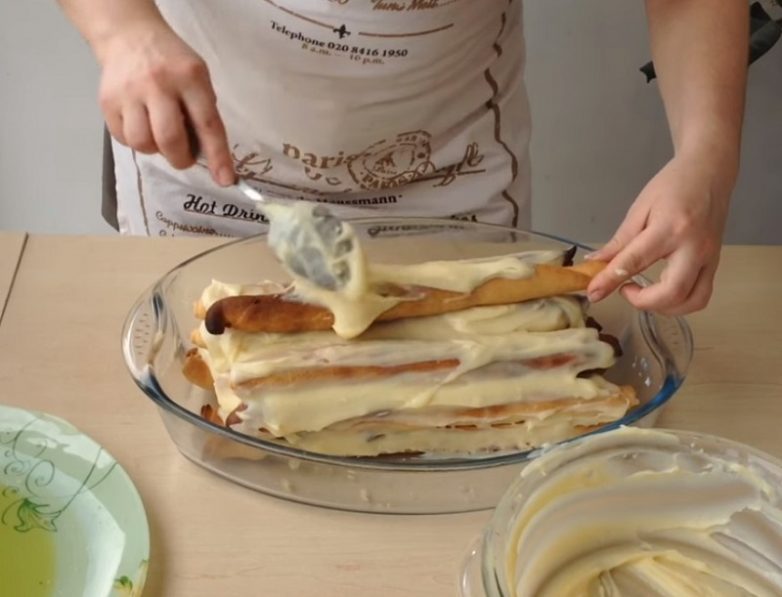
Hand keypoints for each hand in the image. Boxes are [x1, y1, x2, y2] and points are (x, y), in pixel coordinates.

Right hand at [96, 19, 233, 185]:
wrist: (129, 35)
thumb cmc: (172, 62)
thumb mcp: (198, 76)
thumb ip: (204, 111)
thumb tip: (208, 155)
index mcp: (189, 78)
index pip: (207, 124)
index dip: (218, 156)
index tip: (225, 180)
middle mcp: (158, 84)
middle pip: (170, 139)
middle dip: (181, 159)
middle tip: (185, 157)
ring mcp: (129, 93)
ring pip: (143, 143)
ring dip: (156, 150)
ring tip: (160, 136)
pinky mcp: (107, 102)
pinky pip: (124, 138)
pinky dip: (136, 141)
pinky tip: (142, 125)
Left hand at [585, 152, 735, 314]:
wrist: (710, 172)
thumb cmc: (673, 185)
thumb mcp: (640, 208)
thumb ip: (619, 241)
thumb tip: (595, 263)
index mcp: (670, 228)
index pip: (635, 262)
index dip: (610, 281)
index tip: (593, 293)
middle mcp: (694, 247)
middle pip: (672, 292)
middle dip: (643, 302)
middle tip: (624, 290)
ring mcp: (710, 257)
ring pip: (692, 301)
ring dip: (663, 308)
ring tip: (644, 293)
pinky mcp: (716, 263)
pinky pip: (702, 295)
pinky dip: (680, 303)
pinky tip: (662, 292)